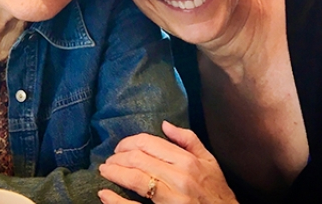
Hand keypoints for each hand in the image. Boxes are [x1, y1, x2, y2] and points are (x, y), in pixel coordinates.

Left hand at [98, 121, 236, 203]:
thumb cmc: (217, 191)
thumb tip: (165, 124)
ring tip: (105, 171)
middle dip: (118, 157)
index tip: (120, 148)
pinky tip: (105, 194)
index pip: (149, 143)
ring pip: (135, 179)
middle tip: (109, 160)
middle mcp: (180, 177)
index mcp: (188, 161)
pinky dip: (116, 200)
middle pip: (138, 159)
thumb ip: (188, 140)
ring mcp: (172, 197)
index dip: (129, 143)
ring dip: (115, 173)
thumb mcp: (209, 162)